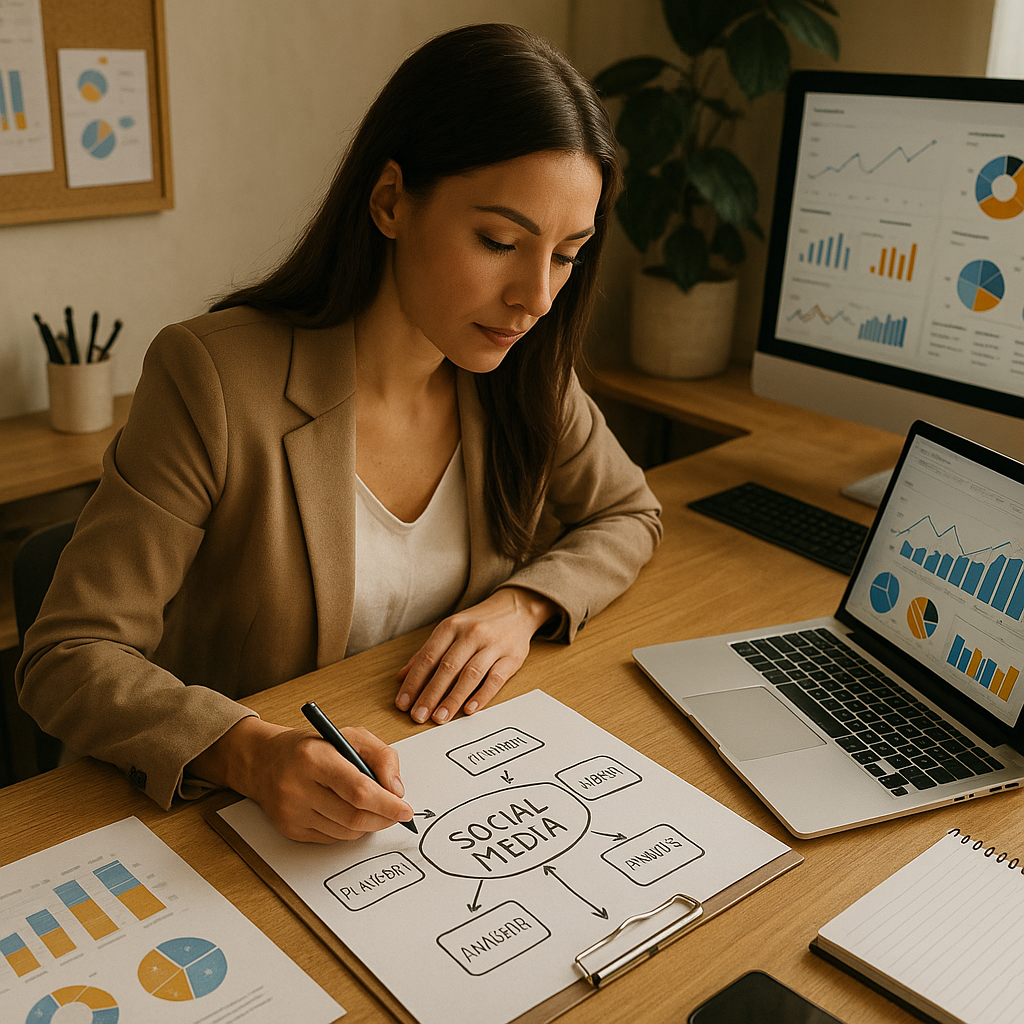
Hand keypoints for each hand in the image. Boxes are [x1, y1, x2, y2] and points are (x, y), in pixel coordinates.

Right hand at [190, 717, 413, 842]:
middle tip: (397, 814)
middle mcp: (297, 786)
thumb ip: (381, 756)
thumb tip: (396, 791)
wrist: (265, 761)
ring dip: (369, 825)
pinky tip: (350, 814)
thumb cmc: (314, 746)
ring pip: (345, 832)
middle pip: (354, 816)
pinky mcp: (290, 829)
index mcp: (314, 757)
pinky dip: (349, 830)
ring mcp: (291, 812)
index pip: (359, 790)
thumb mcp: (350, 736)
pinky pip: (331, 839)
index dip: (387, 804)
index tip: (405, 810)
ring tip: (375, 810)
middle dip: (383, 818)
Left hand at [395, 586, 557, 724]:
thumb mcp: (450, 629)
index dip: (414, 682)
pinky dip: (482, 695)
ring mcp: (492, 645)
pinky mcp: (511, 657)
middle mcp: (471, 633)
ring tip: (440, 717)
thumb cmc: (479, 622)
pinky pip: (495, 678)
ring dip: (453, 699)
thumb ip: (427, 652)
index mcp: (451, 626)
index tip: (404, 702)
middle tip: (419, 715)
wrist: (516, 608)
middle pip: (447, 667)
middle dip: (430, 695)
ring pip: (470, 674)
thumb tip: (402, 676)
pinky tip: (470, 709)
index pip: (428, 657)